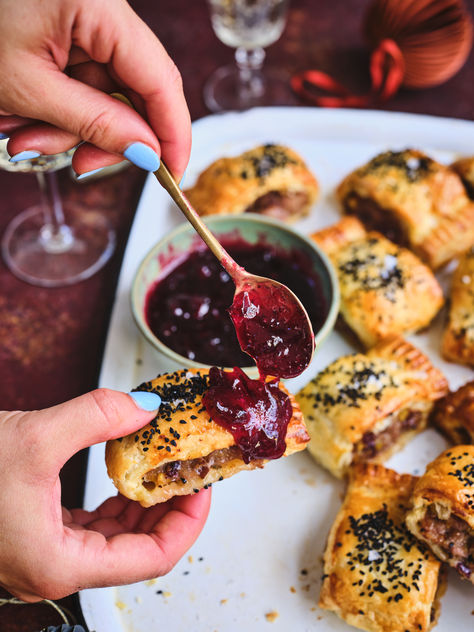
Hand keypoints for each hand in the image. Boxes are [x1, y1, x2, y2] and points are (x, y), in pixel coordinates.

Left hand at [0, 0, 190, 178]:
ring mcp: (87, 20)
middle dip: (104, 136)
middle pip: (135, 91)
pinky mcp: (70, 30)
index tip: (171, 176)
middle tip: (80, 166)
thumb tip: (148, 154)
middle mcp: (104, 9)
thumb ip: (97, 123)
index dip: (172, 135)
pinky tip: (24, 120)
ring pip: (105, 93)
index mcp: (100, 6)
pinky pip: (81, 82)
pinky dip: (57, 110)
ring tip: (22, 138)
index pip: (161, 80)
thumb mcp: (29, 86)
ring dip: (69, 128)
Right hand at [0, 389, 210, 600]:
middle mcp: (53, 569)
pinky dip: (115, 502)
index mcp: (58, 564)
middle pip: (139, 550)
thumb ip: (97, 416)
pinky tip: (124, 476)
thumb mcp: (33, 437)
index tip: (203, 486)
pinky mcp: (35, 535)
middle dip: (171, 508)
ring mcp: (43, 555)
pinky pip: (91, 527)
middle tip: (190, 470)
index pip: (152, 559)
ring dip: (144, 504)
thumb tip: (145, 406)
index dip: (188, 521)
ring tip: (164, 467)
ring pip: (115, 539)